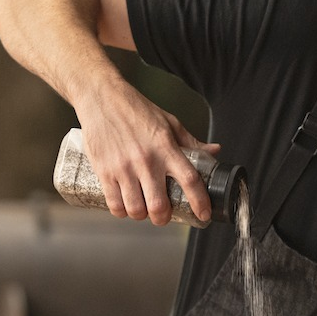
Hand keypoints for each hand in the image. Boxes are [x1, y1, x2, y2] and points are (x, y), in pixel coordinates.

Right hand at [78, 81, 219, 224]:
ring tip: (142, 209)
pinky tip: (125, 206)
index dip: (200, 201)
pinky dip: (121, 211)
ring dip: (141, 215)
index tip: (204, 214)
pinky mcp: (104, 171)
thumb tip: (214, 151)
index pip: (190, 180)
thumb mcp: (169, 123)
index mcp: (166, 148)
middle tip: (163, 215)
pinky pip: (114, 204)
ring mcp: (123, 167)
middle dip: (163, 218)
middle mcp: (146, 160)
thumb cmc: (136, 110)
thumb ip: (191, 142)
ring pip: (136, 209)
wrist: (101, 97)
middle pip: (159, 205)